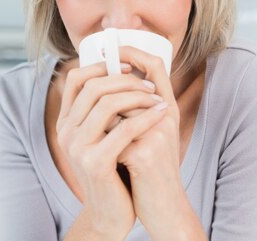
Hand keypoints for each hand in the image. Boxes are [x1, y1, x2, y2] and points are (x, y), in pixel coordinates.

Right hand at [56, 61, 168, 237]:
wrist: (111, 212)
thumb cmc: (114, 168)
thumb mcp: (105, 135)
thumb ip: (105, 109)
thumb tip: (123, 69)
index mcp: (66, 122)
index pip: (75, 79)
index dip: (102, 66)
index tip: (129, 66)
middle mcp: (65, 132)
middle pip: (93, 87)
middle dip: (127, 80)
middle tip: (150, 85)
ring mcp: (77, 148)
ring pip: (107, 104)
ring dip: (139, 96)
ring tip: (159, 100)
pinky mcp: (95, 163)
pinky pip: (123, 129)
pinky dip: (146, 116)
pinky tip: (162, 113)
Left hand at [115, 47, 186, 236]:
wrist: (163, 207)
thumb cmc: (152, 171)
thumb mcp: (150, 135)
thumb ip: (137, 111)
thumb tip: (108, 87)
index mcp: (167, 109)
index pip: (156, 65)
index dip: (133, 52)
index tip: (111, 49)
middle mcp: (166, 116)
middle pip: (132, 83)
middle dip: (108, 87)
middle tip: (89, 84)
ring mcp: (156, 134)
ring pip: (117, 107)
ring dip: (103, 119)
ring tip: (98, 133)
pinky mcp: (144, 154)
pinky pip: (112, 134)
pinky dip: (104, 142)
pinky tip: (106, 154)